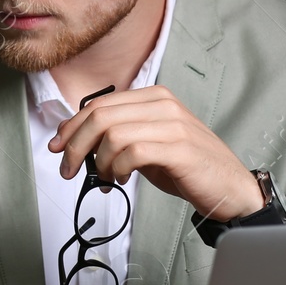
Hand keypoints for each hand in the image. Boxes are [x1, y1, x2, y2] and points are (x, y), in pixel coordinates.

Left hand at [48, 85, 263, 221]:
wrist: (229, 187)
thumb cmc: (186, 167)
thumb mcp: (147, 144)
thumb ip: (117, 137)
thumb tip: (74, 143)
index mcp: (153, 97)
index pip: (99, 104)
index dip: (71, 126)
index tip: (57, 146)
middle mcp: (163, 104)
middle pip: (100, 116)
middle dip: (75, 145)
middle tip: (68, 169)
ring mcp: (173, 125)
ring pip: (112, 134)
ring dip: (98, 162)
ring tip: (104, 178)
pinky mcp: (180, 149)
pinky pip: (132, 153)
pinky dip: (117, 169)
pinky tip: (120, 179)